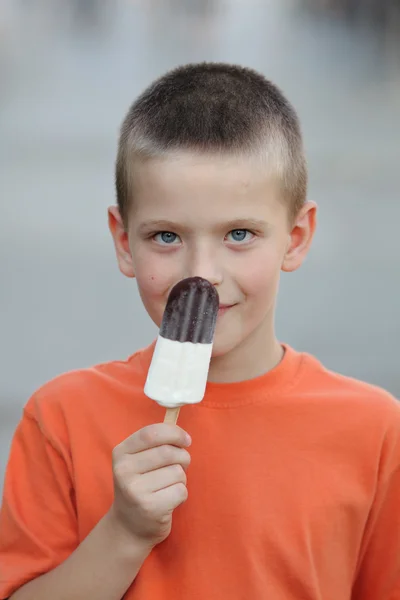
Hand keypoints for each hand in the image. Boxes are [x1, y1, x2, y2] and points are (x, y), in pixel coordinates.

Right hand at [109, 423, 191, 547]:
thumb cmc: (140, 486)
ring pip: (177, 472)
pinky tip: (168, 500)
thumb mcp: (137, 462)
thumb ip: (155, 444)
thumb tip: (183, 436)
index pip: (151, 433)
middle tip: (180, 466)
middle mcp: (124, 470)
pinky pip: (181, 490)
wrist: (128, 527)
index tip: (186, 440)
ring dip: (181, 478)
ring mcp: (135, 490)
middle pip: (168, 452)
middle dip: (182, 457)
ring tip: (168, 486)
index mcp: (121, 453)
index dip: (174, 432)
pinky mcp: (150, 508)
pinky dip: (181, 495)